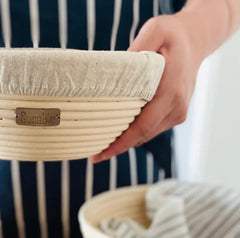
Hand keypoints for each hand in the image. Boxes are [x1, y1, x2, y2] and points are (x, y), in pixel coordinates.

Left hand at [91, 12, 203, 162]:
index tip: (102, 153)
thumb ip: (138, 47)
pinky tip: (117, 135)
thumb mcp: (156, 30)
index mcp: (171, 90)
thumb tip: (117, 68)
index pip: (143, 125)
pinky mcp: (175, 115)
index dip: (121, 143)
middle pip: (142, 135)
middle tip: (94, 156)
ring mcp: (178, 113)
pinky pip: (151, 129)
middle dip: (118, 148)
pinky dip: (134, 134)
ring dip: (125, 143)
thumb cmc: (173, 36)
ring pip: (146, 135)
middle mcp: (176, 106)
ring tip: (101, 148)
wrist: (195, 41)